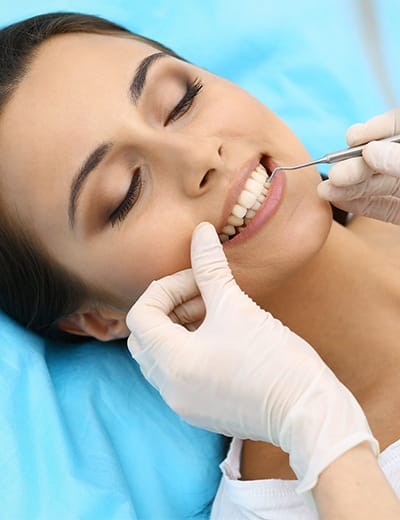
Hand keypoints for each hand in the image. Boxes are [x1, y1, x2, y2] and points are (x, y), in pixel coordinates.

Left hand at [126, 222, 377, 492]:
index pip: (141, 315)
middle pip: (144, 336)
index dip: (166, 288)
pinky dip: (187, 350)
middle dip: (169, 308)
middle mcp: (169, 388)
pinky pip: (176, 374)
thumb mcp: (237, 307)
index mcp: (172, 362)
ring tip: (213, 312)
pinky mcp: (199, 410)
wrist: (308, 412)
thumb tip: (201, 231)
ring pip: (160, 356)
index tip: (198, 280)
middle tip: (202, 294)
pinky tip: (219, 338)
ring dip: (178, 328)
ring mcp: (183, 403)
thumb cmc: (275, 359)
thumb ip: (210, 267)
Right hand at [317, 109, 399, 223]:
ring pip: (376, 184)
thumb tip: (370, 151)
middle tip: (336, 173)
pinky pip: (380, 207)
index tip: (355, 137)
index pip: (397, 127)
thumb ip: (399, 162)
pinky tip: (338, 200)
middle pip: (381, 158)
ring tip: (326, 190)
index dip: (376, 129)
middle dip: (354, 164)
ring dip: (348, 187)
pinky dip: (359, 205)